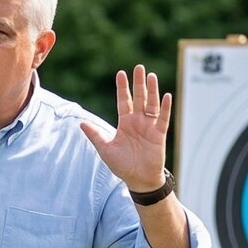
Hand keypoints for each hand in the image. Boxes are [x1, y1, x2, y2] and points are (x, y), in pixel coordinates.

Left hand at [79, 64, 170, 191]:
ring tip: (151, 76)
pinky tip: (166, 96)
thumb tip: (81, 123)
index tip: (121, 73)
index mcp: (124, 123)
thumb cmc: (122, 165)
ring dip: (152, 91)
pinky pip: (162, 118)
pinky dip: (165, 108)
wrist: (138, 179)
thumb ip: (95, 135)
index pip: (123, 101)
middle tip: (139, 67)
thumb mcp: (105, 149)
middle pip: (138, 98)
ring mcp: (149, 126)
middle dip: (138, 83)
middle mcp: (137, 121)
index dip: (122, 88)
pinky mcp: (159, 134)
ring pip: (151, 104)